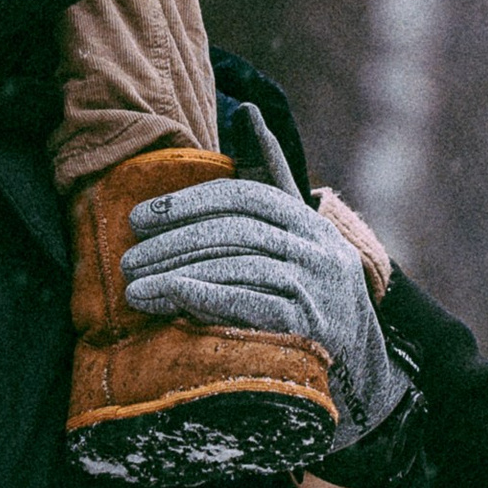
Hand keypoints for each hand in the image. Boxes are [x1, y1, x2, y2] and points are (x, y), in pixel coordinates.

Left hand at [121, 110, 408, 451]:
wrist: (361, 376)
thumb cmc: (313, 295)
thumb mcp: (298, 235)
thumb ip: (272, 177)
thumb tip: (248, 111)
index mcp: (310, 223)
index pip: (244, 196)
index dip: (187, 202)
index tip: (139, 217)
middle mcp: (319, 250)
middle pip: (234, 231)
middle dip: (172, 242)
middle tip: (126, 257)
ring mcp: (317, 289)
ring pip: (236, 265)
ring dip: (175, 274)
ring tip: (132, 288)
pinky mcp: (309, 329)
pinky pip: (246, 304)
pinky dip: (201, 298)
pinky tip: (166, 302)